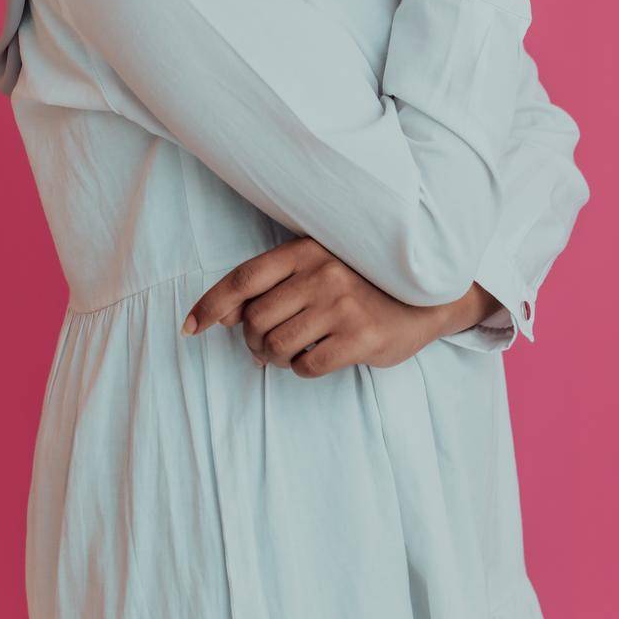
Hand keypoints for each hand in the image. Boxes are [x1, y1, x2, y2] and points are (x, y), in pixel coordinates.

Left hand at [181, 237, 498, 376]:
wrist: (428, 297)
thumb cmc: (363, 282)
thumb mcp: (320, 267)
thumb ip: (274, 283)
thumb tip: (222, 315)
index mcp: (306, 249)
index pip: (243, 278)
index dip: (211, 305)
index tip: (190, 327)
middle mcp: (322, 273)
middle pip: (254, 320)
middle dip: (252, 341)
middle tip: (268, 345)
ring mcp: (342, 305)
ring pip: (275, 347)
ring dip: (276, 358)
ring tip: (295, 350)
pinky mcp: (360, 338)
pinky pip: (306, 366)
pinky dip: (303, 368)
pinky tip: (320, 356)